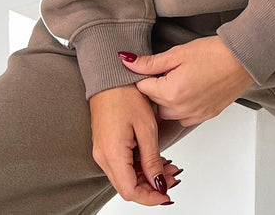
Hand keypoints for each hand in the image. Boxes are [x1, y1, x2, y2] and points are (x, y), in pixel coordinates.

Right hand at [89, 83, 181, 205]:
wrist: (110, 77)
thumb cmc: (126, 94)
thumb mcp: (146, 127)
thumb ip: (151, 159)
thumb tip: (158, 183)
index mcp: (112, 153)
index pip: (130, 190)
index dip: (150, 197)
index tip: (167, 194)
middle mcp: (103, 156)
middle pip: (127, 186)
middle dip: (151, 187)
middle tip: (172, 178)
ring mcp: (102, 151)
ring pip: (125, 177)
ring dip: (146, 177)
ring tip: (168, 167)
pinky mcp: (105, 145)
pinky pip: (121, 165)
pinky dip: (138, 167)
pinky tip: (154, 159)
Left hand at [119, 35, 256, 125]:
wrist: (243, 59)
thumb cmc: (213, 53)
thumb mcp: (177, 53)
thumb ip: (150, 62)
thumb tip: (125, 61)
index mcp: (170, 93)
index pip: (143, 89)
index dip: (145, 76)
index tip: (151, 67)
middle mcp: (181, 109)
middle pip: (154, 104)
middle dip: (156, 90)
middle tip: (167, 71)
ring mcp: (194, 115)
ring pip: (169, 113)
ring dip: (168, 100)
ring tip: (180, 79)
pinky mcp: (206, 116)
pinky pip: (184, 117)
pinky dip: (183, 106)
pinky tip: (191, 88)